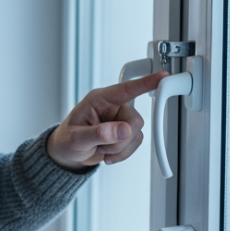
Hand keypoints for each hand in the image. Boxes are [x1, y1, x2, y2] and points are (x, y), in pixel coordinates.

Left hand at [47, 72, 167, 170]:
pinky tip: (107, 152)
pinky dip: (122, 153)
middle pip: (135, 120)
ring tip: (101, 148)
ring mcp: (120, 120)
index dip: (146, 83)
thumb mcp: (76, 139)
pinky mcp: (125, 133)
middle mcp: (113, 107)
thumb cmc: (67, 140)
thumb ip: (99, 133)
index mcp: (100, 100)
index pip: (126, 89)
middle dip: (120, 139)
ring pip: (136, 134)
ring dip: (119, 148)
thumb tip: (122, 129)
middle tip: (102, 145)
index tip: (162, 77)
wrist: (67, 154)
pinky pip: (136, 143)